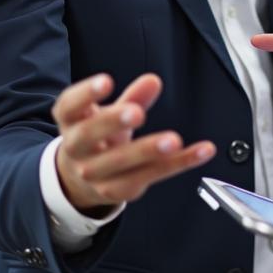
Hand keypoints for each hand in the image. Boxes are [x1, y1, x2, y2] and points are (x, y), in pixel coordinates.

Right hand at [52, 72, 215, 212]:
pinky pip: (150, 175)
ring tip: (173, 140)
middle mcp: (76, 149)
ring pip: (120, 163)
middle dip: (113, 123)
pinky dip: (180, 163)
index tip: (106, 81)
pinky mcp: (117, 190)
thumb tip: (153, 81)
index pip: (69, 106)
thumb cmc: (97, 136)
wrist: (78, 179)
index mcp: (71, 121)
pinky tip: (202, 151)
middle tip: (137, 112)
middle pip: (88, 135)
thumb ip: (133, 97)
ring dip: (148, 151)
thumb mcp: (109, 113)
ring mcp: (94, 174)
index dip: (86, 93)